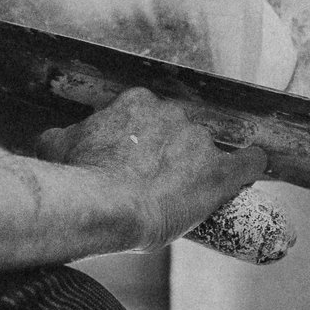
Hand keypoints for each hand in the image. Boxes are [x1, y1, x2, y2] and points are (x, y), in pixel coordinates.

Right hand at [32, 89, 269, 248]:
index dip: (141, 140)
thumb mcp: (56, 146)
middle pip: (177, 130)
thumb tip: (57, 137)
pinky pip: (246, 163)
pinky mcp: (219, 173)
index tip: (133, 160)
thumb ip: (62, 136)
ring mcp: (198, 142)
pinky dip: (250, 165)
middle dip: (168, 152)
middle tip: (151, 182)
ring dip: (197, 166)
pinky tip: (252, 168)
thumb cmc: (79, 177)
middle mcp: (171, 114)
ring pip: (205, 149)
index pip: (146, 116)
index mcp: (136, 103)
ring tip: (183, 194)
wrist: (104, 206)